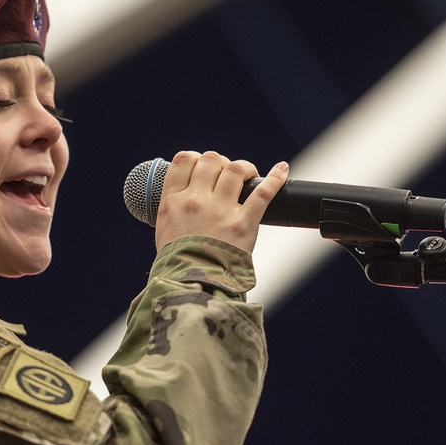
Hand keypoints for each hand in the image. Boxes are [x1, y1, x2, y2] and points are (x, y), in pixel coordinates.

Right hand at [153, 150, 288, 252]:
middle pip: (211, 160)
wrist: (192, 286)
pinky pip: (264, 192)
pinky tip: (281, 170)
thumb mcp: (164, 231)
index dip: (196, 158)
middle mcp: (196, 200)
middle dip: (221, 162)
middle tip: (226, 174)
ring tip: (249, 175)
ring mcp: (221, 210)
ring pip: (236, 169)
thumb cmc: (176, 264)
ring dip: (244, 168)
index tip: (203, 166)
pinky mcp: (244, 222)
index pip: (183, 161)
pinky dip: (276, 178)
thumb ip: (173, 209)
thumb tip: (183, 196)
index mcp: (173, 202)